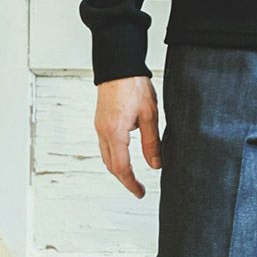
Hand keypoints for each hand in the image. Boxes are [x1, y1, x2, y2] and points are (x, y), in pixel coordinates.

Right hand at [94, 76, 161, 198]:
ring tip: (132, 178)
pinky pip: (105, 147)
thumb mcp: (149, 116)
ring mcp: (99, 127)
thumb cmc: (134, 84)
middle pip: (111, 166)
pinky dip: (114, 158)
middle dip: (125, 181)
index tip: (141, 193)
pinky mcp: (100, 122)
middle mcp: (103, 132)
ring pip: (106, 157)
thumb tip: (156, 166)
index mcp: (115, 133)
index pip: (122, 168)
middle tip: (138, 190)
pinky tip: (124, 159)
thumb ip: (152, 144)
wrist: (118, 63)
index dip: (132, 184)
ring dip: (118, 171)